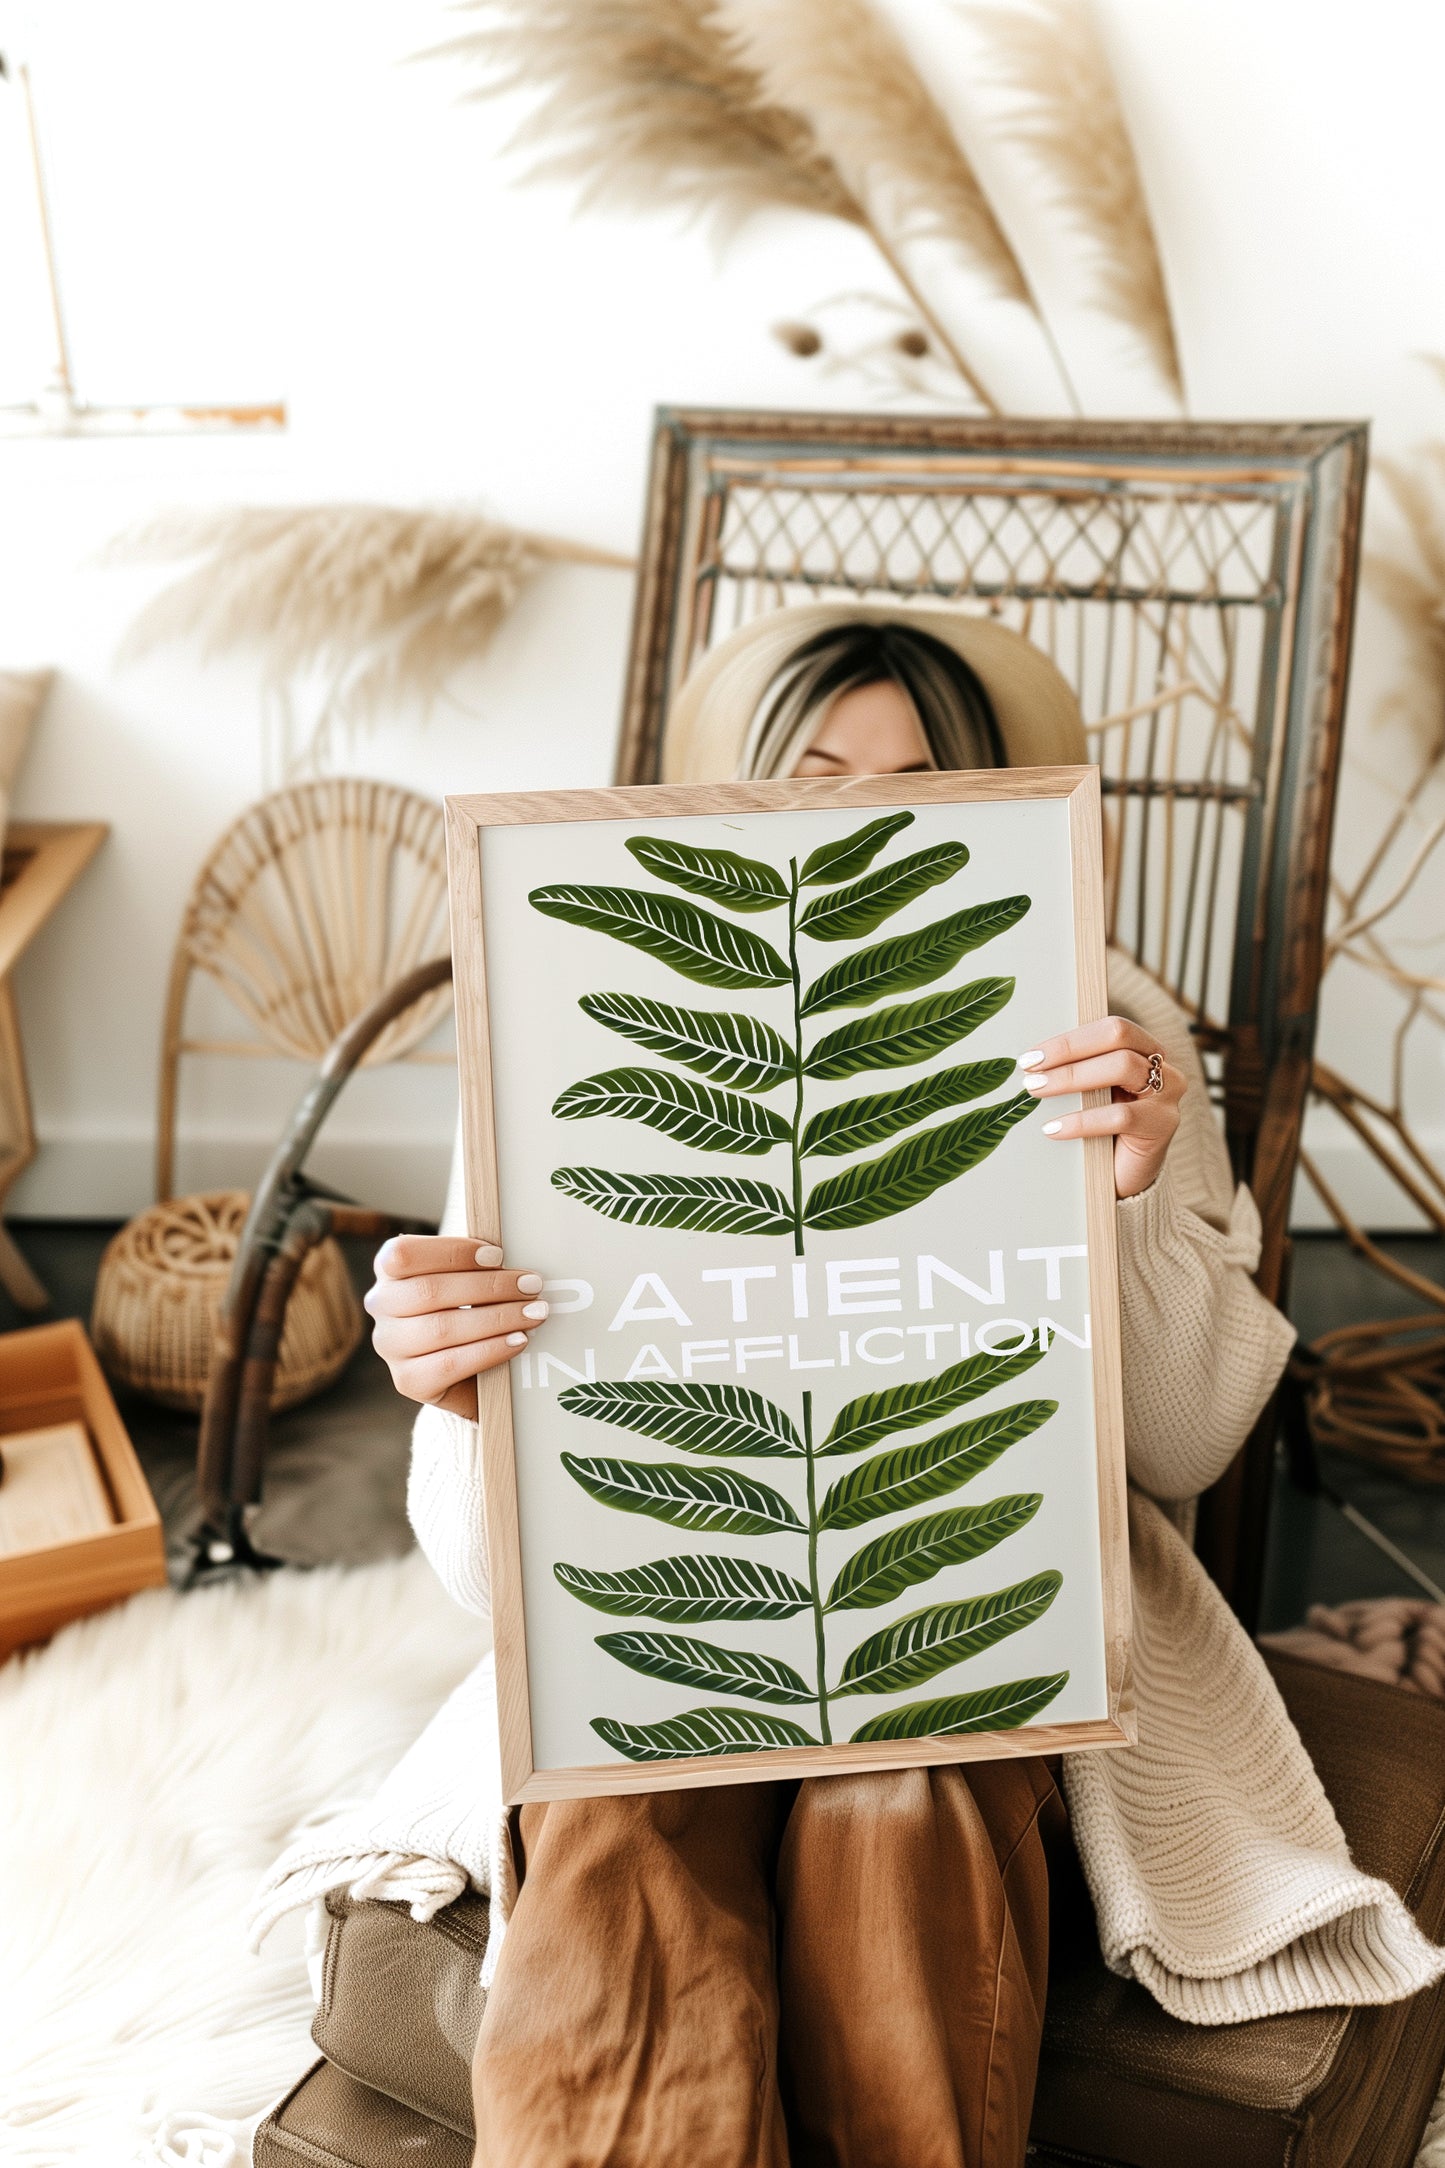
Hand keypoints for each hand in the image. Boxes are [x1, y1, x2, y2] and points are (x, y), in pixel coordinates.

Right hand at [365, 1236, 549, 1420]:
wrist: (467, 1371)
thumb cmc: (468, 1309)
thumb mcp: (467, 1279)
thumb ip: (477, 1264)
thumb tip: (512, 1256)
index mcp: (389, 1270)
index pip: (404, 1255)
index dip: (452, 1252)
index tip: (498, 1255)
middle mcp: (381, 1306)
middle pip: (429, 1291)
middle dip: (489, 1286)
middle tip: (531, 1285)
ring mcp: (390, 1346)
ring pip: (442, 1328)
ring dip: (497, 1318)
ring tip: (534, 1313)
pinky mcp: (408, 1381)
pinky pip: (451, 1364)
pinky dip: (490, 1350)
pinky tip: (518, 1341)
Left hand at [1018, 1017, 1184, 1200]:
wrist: (1123, 1178)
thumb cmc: (1101, 1131)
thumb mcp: (1090, 1095)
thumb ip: (1079, 1071)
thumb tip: (1034, 1058)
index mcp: (1143, 1050)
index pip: (1110, 1028)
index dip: (1070, 1039)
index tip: (1031, 1056)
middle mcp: (1162, 1066)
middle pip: (1118, 1038)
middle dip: (1069, 1051)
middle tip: (1031, 1071)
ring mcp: (1167, 1094)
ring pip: (1121, 1067)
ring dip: (1071, 1077)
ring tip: (1037, 1090)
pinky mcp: (1163, 1124)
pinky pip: (1120, 1115)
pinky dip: (1081, 1120)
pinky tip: (1053, 1129)